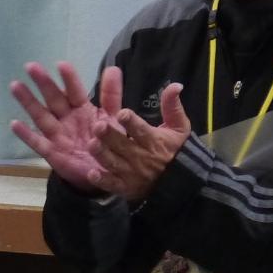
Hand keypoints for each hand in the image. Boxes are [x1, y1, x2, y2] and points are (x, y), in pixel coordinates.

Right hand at [11, 62, 109, 192]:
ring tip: (15, 86)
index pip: (74, 91)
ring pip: (40, 115)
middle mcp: (66, 119)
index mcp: (81, 109)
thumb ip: (112, 95)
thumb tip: (112, 68)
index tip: (61, 64)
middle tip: (31, 66)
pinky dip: (26, 134)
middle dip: (43, 83)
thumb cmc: (106, 142)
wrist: (103, 173)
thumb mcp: (113, 118)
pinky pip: (37, 142)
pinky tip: (14, 124)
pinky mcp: (51, 152)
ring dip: (28, 101)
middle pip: (53, 99)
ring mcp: (57, 135)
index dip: (68, 79)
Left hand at [91, 80, 190, 204]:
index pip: (141, 130)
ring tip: (92, 144)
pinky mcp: (125, 187)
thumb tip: (175, 85)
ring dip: (103, 155)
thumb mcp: (179, 128)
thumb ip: (173, 106)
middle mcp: (141, 157)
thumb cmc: (176, 150)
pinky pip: (112, 184)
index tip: (121, 113)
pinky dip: (102, 180)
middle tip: (98, 126)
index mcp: (154, 140)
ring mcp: (132, 173)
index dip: (131, 122)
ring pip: (114, 163)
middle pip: (123, 145)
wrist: (180, 182)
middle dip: (110, 135)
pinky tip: (92, 174)